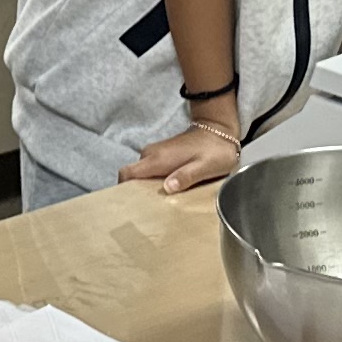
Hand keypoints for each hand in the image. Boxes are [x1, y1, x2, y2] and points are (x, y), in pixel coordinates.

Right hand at [123, 122, 243, 196]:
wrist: (219, 130)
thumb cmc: (215, 150)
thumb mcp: (206, 166)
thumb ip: (187, 176)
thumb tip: (168, 187)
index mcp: (158, 158)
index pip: (127, 172)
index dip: (123, 188)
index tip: (129, 205)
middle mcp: (152, 154)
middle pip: (133, 176)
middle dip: (137, 193)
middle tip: (149, 211)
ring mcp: (157, 154)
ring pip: (142, 174)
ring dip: (147, 188)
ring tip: (160, 204)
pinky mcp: (163, 155)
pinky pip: (150, 171)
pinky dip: (154, 183)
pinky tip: (168, 193)